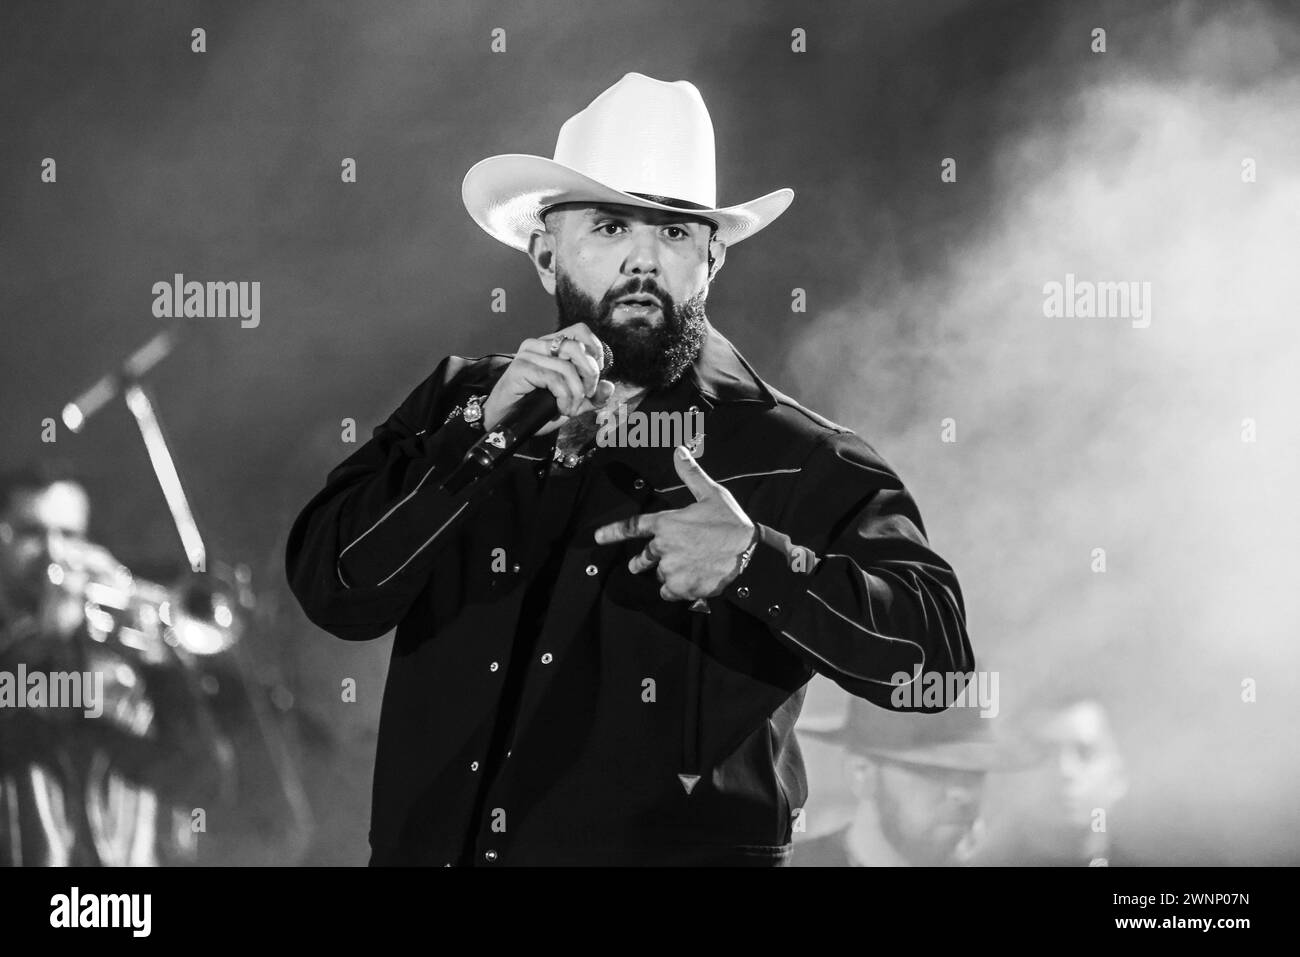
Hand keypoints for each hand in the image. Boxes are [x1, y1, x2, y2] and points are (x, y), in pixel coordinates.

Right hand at [482, 322, 615, 436]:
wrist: (505, 421)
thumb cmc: (535, 409)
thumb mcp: (570, 403)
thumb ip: (591, 396)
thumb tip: (609, 386)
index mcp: (550, 344)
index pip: (580, 330)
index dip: (595, 349)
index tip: (597, 374)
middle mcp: (538, 344)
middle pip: (577, 347)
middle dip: (590, 374)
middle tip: (587, 395)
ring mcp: (528, 354)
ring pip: (567, 367)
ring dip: (576, 393)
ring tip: (570, 408)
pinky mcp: (521, 368)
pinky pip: (554, 379)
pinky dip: (564, 397)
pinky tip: (561, 408)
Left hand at [594, 446, 756, 600]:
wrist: (749, 550)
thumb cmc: (729, 520)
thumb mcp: (711, 493)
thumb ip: (690, 474)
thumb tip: (678, 451)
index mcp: (666, 523)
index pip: (633, 527)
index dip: (612, 533)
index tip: (597, 538)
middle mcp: (664, 546)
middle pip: (643, 558)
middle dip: (640, 562)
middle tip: (639, 564)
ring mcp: (672, 568)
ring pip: (660, 574)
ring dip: (668, 572)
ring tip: (685, 567)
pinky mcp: (682, 587)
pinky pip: (669, 591)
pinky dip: (676, 589)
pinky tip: (689, 581)